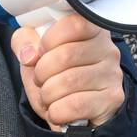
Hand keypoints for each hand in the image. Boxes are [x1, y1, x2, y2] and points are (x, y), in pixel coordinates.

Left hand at [12, 14, 124, 128]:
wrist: (70, 111)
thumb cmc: (54, 76)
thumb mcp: (34, 54)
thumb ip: (24, 42)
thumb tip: (29, 54)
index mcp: (90, 29)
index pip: (74, 24)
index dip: (49, 40)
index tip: (42, 51)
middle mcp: (107, 49)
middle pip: (66, 55)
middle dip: (42, 72)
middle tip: (40, 80)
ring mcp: (112, 74)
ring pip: (69, 82)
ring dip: (47, 94)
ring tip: (49, 95)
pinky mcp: (113, 98)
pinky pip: (76, 105)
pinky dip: (57, 111)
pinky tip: (58, 110)